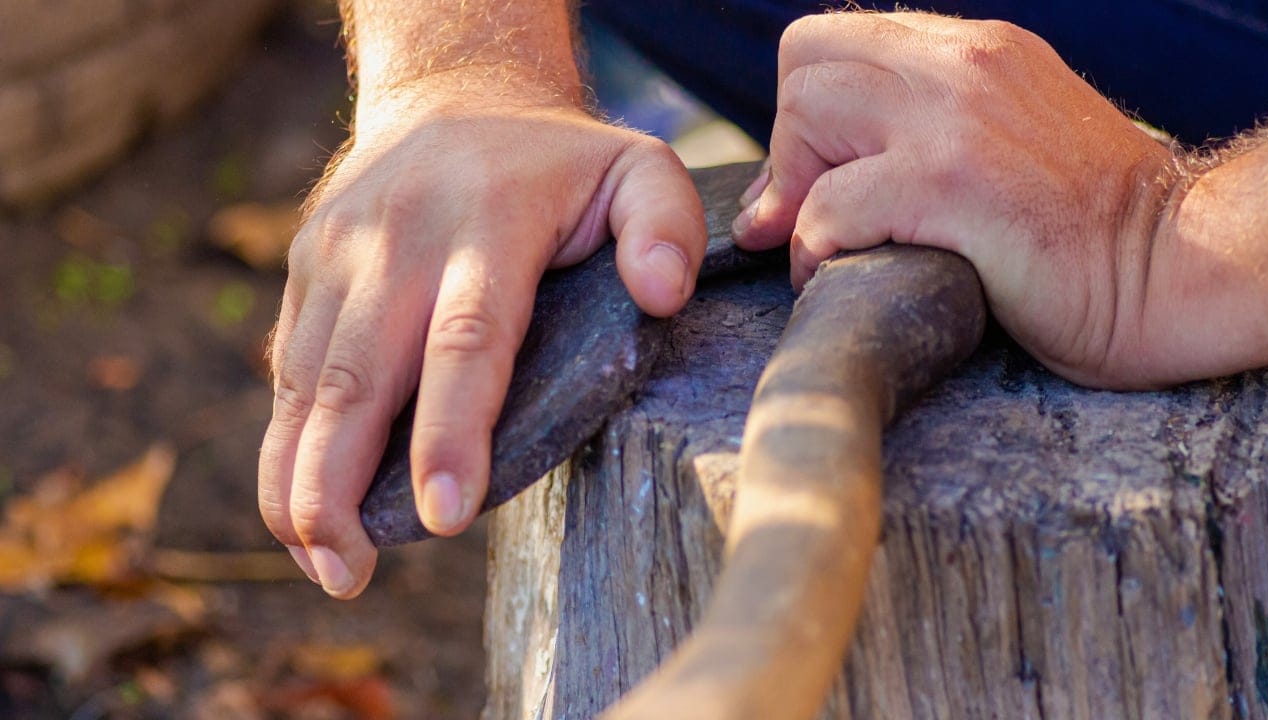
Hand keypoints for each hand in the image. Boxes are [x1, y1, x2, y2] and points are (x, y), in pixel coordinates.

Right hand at [259, 77, 705, 597]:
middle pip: (358, 375)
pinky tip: (299, 511)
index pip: (466, 338)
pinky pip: (287, 367)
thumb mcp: (638, 168)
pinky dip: (286, 444)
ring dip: (299, 479)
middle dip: (342, 482)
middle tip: (350, 575)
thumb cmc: (560, 161)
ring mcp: (339, 251)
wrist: (454, 92)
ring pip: (306, 381)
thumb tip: (662, 296)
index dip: (452, 431)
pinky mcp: (307, 268)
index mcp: (487, 221)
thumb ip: (668, 225)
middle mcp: (397, 237)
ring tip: (323, 566)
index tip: (445, 516)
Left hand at [732, 12, 1178, 388]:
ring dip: (796, 196)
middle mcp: (964, 64)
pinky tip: (845, 276)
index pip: (834, 41)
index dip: (804, 115)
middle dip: (791, 149)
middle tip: (813, 215)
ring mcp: (955, 118)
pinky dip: (815, 251)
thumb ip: (920, 132)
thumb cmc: (1089, 229)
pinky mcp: (950, 185)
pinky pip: (828, 206)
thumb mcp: (1007, 142)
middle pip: (805, 65)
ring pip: (805, 114)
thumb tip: (798, 184)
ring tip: (828, 249)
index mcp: (977, 50)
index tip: (813, 181)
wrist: (1176, 270)